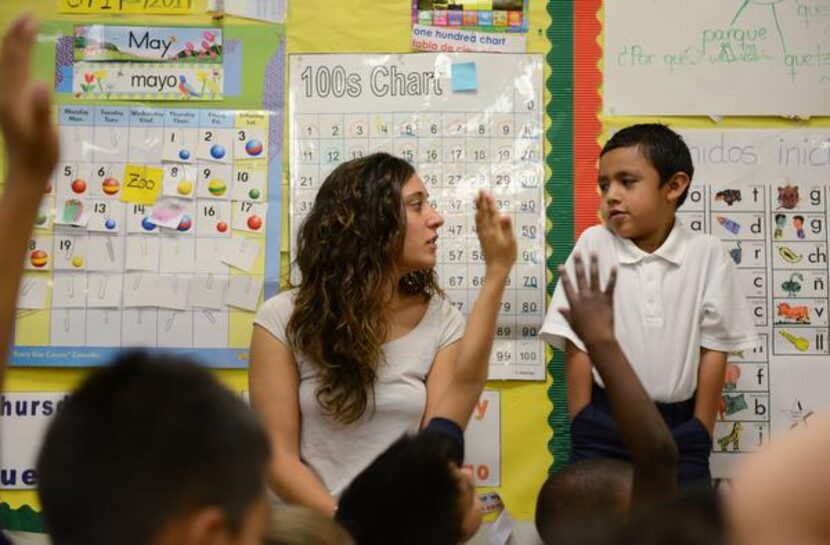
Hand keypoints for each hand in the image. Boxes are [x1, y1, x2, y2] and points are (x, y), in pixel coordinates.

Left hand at [0, 14, 57, 186]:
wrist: (26, 173)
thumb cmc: (40, 155)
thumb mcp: (45, 134)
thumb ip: (42, 109)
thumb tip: (42, 84)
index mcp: (12, 97)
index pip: (16, 60)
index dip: (22, 38)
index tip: (31, 19)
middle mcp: (4, 94)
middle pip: (7, 58)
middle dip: (16, 35)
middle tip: (27, 15)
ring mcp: (4, 100)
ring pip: (6, 65)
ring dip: (13, 44)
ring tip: (21, 29)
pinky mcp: (8, 106)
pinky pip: (9, 74)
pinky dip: (14, 60)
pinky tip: (19, 58)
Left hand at [474, 191, 515, 277]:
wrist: (496, 269)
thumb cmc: (506, 256)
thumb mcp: (511, 242)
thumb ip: (507, 227)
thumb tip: (504, 214)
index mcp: (495, 229)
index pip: (492, 212)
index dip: (489, 202)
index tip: (486, 192)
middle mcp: (487, 230)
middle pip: (484, 213)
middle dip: (482, 201)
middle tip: (480, 191)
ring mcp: (483, 235)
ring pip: (479, 218)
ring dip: (478, 208)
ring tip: (476, 199)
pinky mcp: (482, 239)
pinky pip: (478, 225)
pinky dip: (477, 218)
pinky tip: (477, 216)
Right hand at [558, 253, 616, 346]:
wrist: (598, 338)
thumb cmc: (584, 333)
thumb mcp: (572, 323)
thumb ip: (566, 314)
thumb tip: (558, 309)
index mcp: (574, 303)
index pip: (567, 286)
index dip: (564, 275)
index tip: (561, 265)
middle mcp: (584, 296)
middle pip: (580, 277)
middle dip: (579, 263)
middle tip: (578, 252)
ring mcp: (596, 297)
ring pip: (594, 277)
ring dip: (594, 264)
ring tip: (594, 253)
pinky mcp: (607, 299)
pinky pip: (610, 285)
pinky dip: (613, 275)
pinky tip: (614, 266)